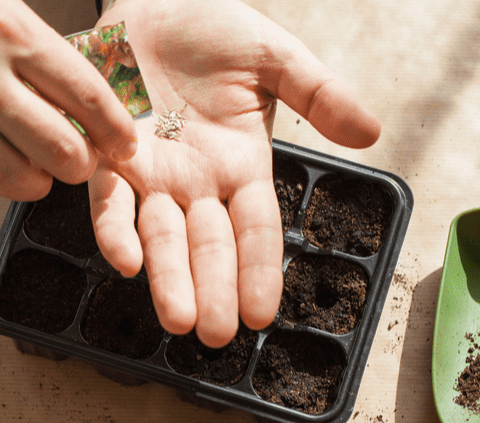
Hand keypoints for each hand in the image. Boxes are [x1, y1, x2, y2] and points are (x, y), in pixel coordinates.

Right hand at [0, 0, 137, 232]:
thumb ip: (26, 33)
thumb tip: (72, 71)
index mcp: (7, 31)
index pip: (87, 94)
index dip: (115, 130)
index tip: (123, 145)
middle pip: (59, 151)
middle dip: (76, 166)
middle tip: (71, 161)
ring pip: (10, 181)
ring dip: (27, 187)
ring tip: (26, 175)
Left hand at [90, 0, 379, 346]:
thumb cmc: (214, 27)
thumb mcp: (276, 57)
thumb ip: (319, 93)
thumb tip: (371, 134)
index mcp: (242, 165)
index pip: (256, 230)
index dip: (259, 271)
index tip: (262, 314)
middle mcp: (196, 181)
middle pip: (208, 245)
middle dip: (212, 290)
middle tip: (214, 335)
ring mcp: (152, 173)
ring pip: (160, 236)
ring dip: (167, 278)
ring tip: (177, 318)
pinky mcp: (108, 154)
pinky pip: (110, 199)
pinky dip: (114, 228)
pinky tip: (124, 260)